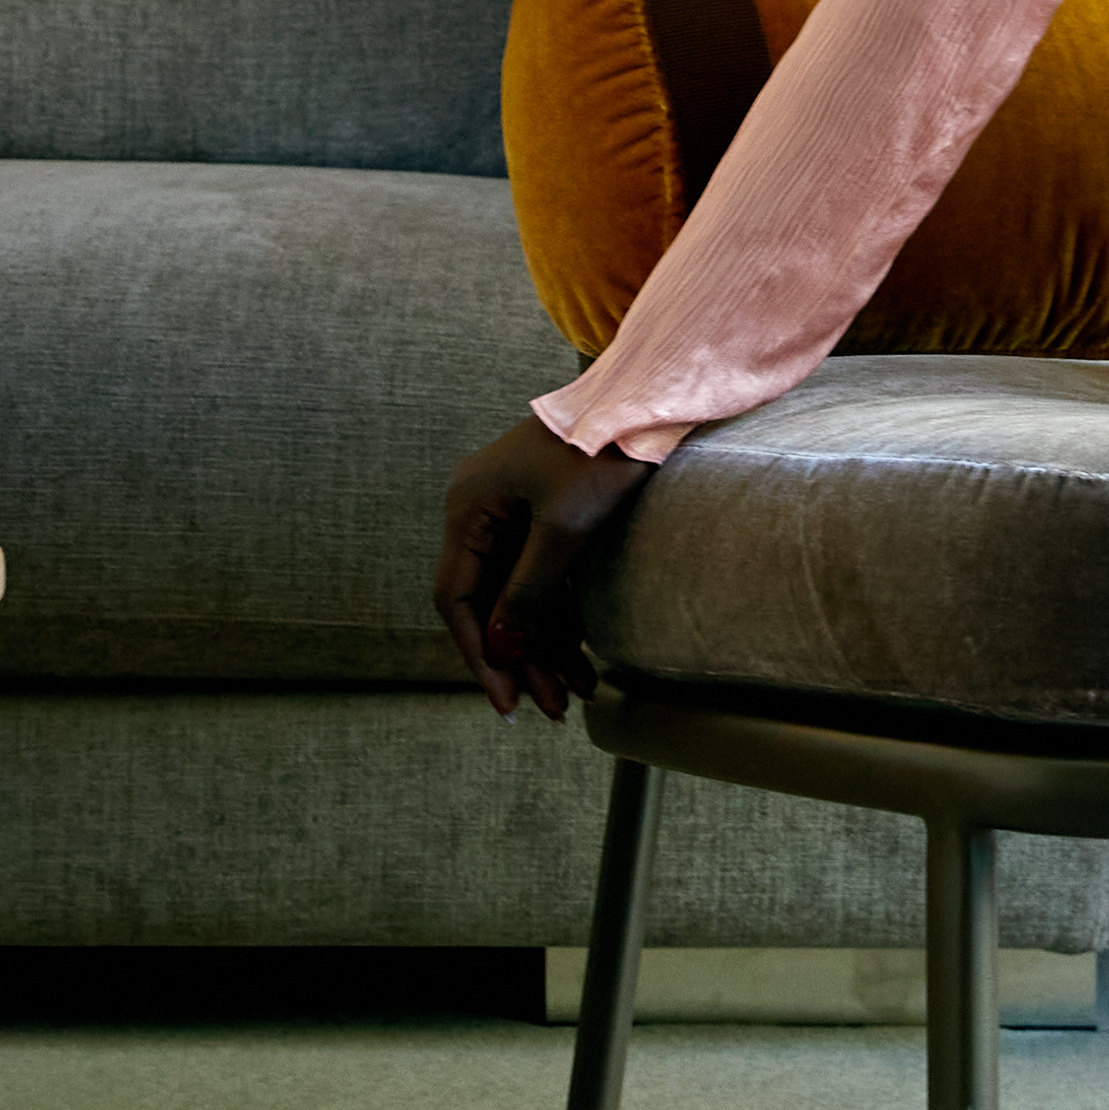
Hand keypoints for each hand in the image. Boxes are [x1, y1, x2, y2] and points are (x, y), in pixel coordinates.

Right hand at [438, 412, 658, 719]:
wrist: (650, 400)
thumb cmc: (601, 453)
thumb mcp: (564, 530)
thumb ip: (529, 594)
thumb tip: (502, 651)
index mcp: (469, 509)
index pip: (458, 598)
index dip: (479, 653)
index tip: (505, 700)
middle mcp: (482, 513)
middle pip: (490, 604)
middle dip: (519, 659)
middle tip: (550, 710)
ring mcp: (515, 516)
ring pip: (519, 599)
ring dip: (544, 648)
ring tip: (575, 698)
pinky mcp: (548, 520)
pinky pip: (543, 582)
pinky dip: (562, 620)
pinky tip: (584, 663)